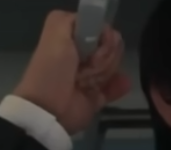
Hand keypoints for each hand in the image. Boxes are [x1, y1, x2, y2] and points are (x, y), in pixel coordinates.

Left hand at [13, 10, 130, 134]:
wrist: (50, 109)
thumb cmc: (52, 70)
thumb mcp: (57, 32)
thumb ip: (75, 19)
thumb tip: (102, 28)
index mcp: (73, 37)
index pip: (102, 29)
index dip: (103, 38)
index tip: (92, 46)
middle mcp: (83, 53)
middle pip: (112, 48)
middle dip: (102, 58)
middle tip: (84, 67)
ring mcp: (92, 74)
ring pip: (115, 66)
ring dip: (103, 74)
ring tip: (86, 82)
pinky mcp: (98, 95)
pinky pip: (117, 86)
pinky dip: (119, 85)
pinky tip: (121, 84)